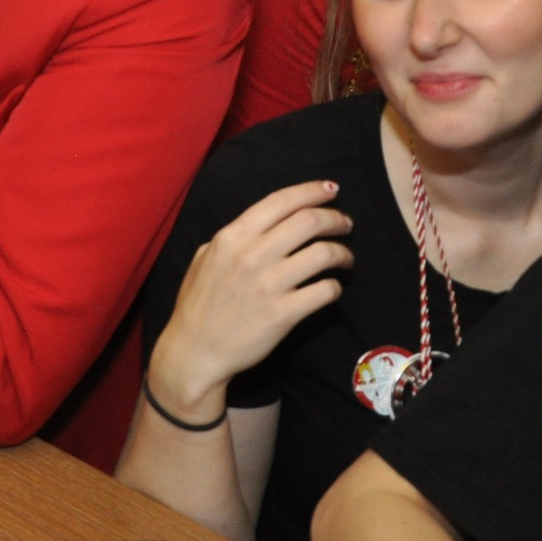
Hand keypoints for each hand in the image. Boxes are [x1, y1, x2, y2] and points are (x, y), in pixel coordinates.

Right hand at [146, 180, 352, 423]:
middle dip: (334, 218)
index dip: (311, 191)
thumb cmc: (199, 304)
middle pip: (308, 222)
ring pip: (323, 254)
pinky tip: (331, 288)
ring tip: (345, 257)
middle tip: (345, 223)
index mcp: (232, 237)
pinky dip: (335, 287)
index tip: (330, 189)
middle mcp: (251, 255)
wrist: (196, 351)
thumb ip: (234, 238)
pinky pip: (325, 291)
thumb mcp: (205, 257)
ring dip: (342, 252)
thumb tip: (268, 224)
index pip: (280, 201)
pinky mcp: (284, 314)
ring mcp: (269, 285)